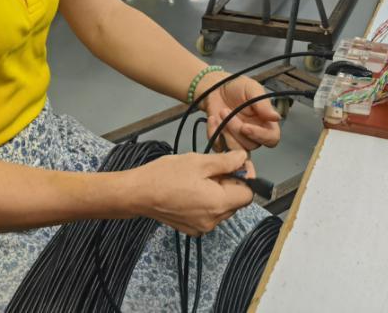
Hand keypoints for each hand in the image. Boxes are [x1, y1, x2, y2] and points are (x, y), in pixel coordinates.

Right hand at [130, 150, 253, 235]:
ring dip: (217, 192)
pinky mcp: (192, 228)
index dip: (244, 178)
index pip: (248, 194)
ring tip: (198, 179)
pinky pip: (209, 214)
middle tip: (211, 169)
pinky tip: (190, 190)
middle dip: (229, 184)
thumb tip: (243, 159)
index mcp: (218, 204)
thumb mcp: (199, 162)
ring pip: (222, 208)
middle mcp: (213, 221)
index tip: (232, 166)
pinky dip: (205, 202)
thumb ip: (226, 162)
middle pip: (236, 202)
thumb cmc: (166, 175)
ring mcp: (202, 227)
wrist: (138, 193)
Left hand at [200, 74, 280, 151]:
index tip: (245, 127)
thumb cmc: (237, 87)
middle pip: (251, 145)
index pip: (271, 139)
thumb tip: (276, 117)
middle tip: (225, 111)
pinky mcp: (223, 141)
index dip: (260, 136)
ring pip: (236, 148)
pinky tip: (212, 119)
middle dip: (236, 129)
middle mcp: (254, 134)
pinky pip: (219, 147)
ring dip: (225, 132)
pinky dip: (213, 133)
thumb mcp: (252, 89)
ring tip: (220, 113)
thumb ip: (263, 104)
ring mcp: (238, 139)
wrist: (215, 87)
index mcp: (265, 123)